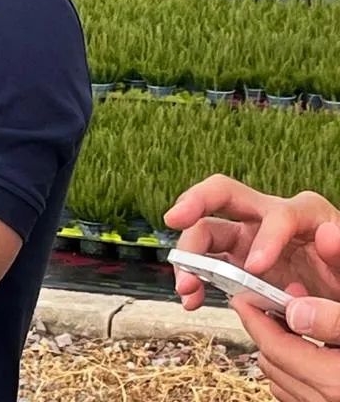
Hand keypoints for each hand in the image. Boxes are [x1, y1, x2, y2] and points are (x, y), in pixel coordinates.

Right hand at [165, 175, 339, 310]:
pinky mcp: (235, 259)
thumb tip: (327, 234)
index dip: (266, 239)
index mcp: (304, 214)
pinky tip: (192, 300)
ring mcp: (247, 236)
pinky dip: (194, 278)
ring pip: (206, 229)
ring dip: (189, 254)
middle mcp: (267, 216)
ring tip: (186, 288)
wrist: (335, 305)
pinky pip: (206, 262)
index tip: (257, 269)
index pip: (278, 215)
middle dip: (196, 202)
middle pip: (223, 195)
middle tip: (175, 219)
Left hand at [235, 298, 339, 401]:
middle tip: (274, 303)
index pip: (272, 346)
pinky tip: (307, 351)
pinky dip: (292, 371)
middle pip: (270, 362)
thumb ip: (331, 321)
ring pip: (279, 379)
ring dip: (278, 351)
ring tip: (292, 324)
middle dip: (264, 330)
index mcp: (332, 381)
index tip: (243, 298)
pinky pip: (296, 394)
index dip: (253, 317)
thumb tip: (295, 311)